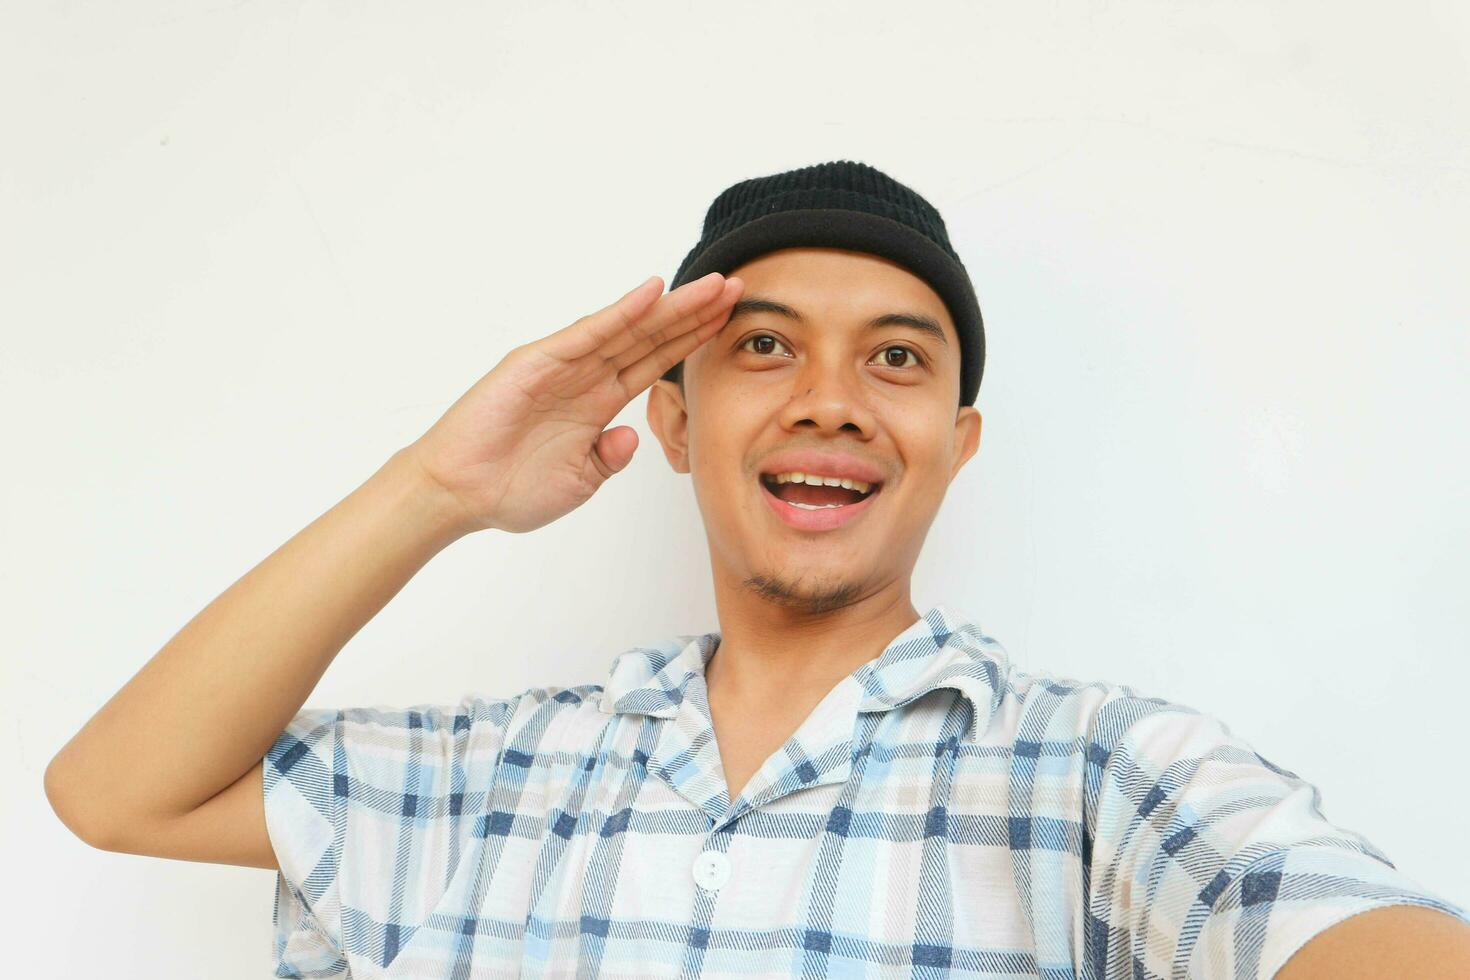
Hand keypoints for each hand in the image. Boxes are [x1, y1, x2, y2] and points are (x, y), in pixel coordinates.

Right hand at [405, 272, 742, 533]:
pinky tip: (654, 293)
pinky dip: (622, 312)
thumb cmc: (509, 489)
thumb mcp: (579, 482)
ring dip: (671, 306)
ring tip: (712, 284)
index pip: (654, 362)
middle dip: (694, 312)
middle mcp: (584, 376)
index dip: (692, 340)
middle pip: (651, 336)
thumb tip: (632, 435)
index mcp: (597, 403)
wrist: (458, 495)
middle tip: (736, 286)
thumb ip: (609, 458)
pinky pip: (589, 333)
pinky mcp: (538, 361)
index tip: (729, 321)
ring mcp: (563, 364)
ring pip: (628, 327)